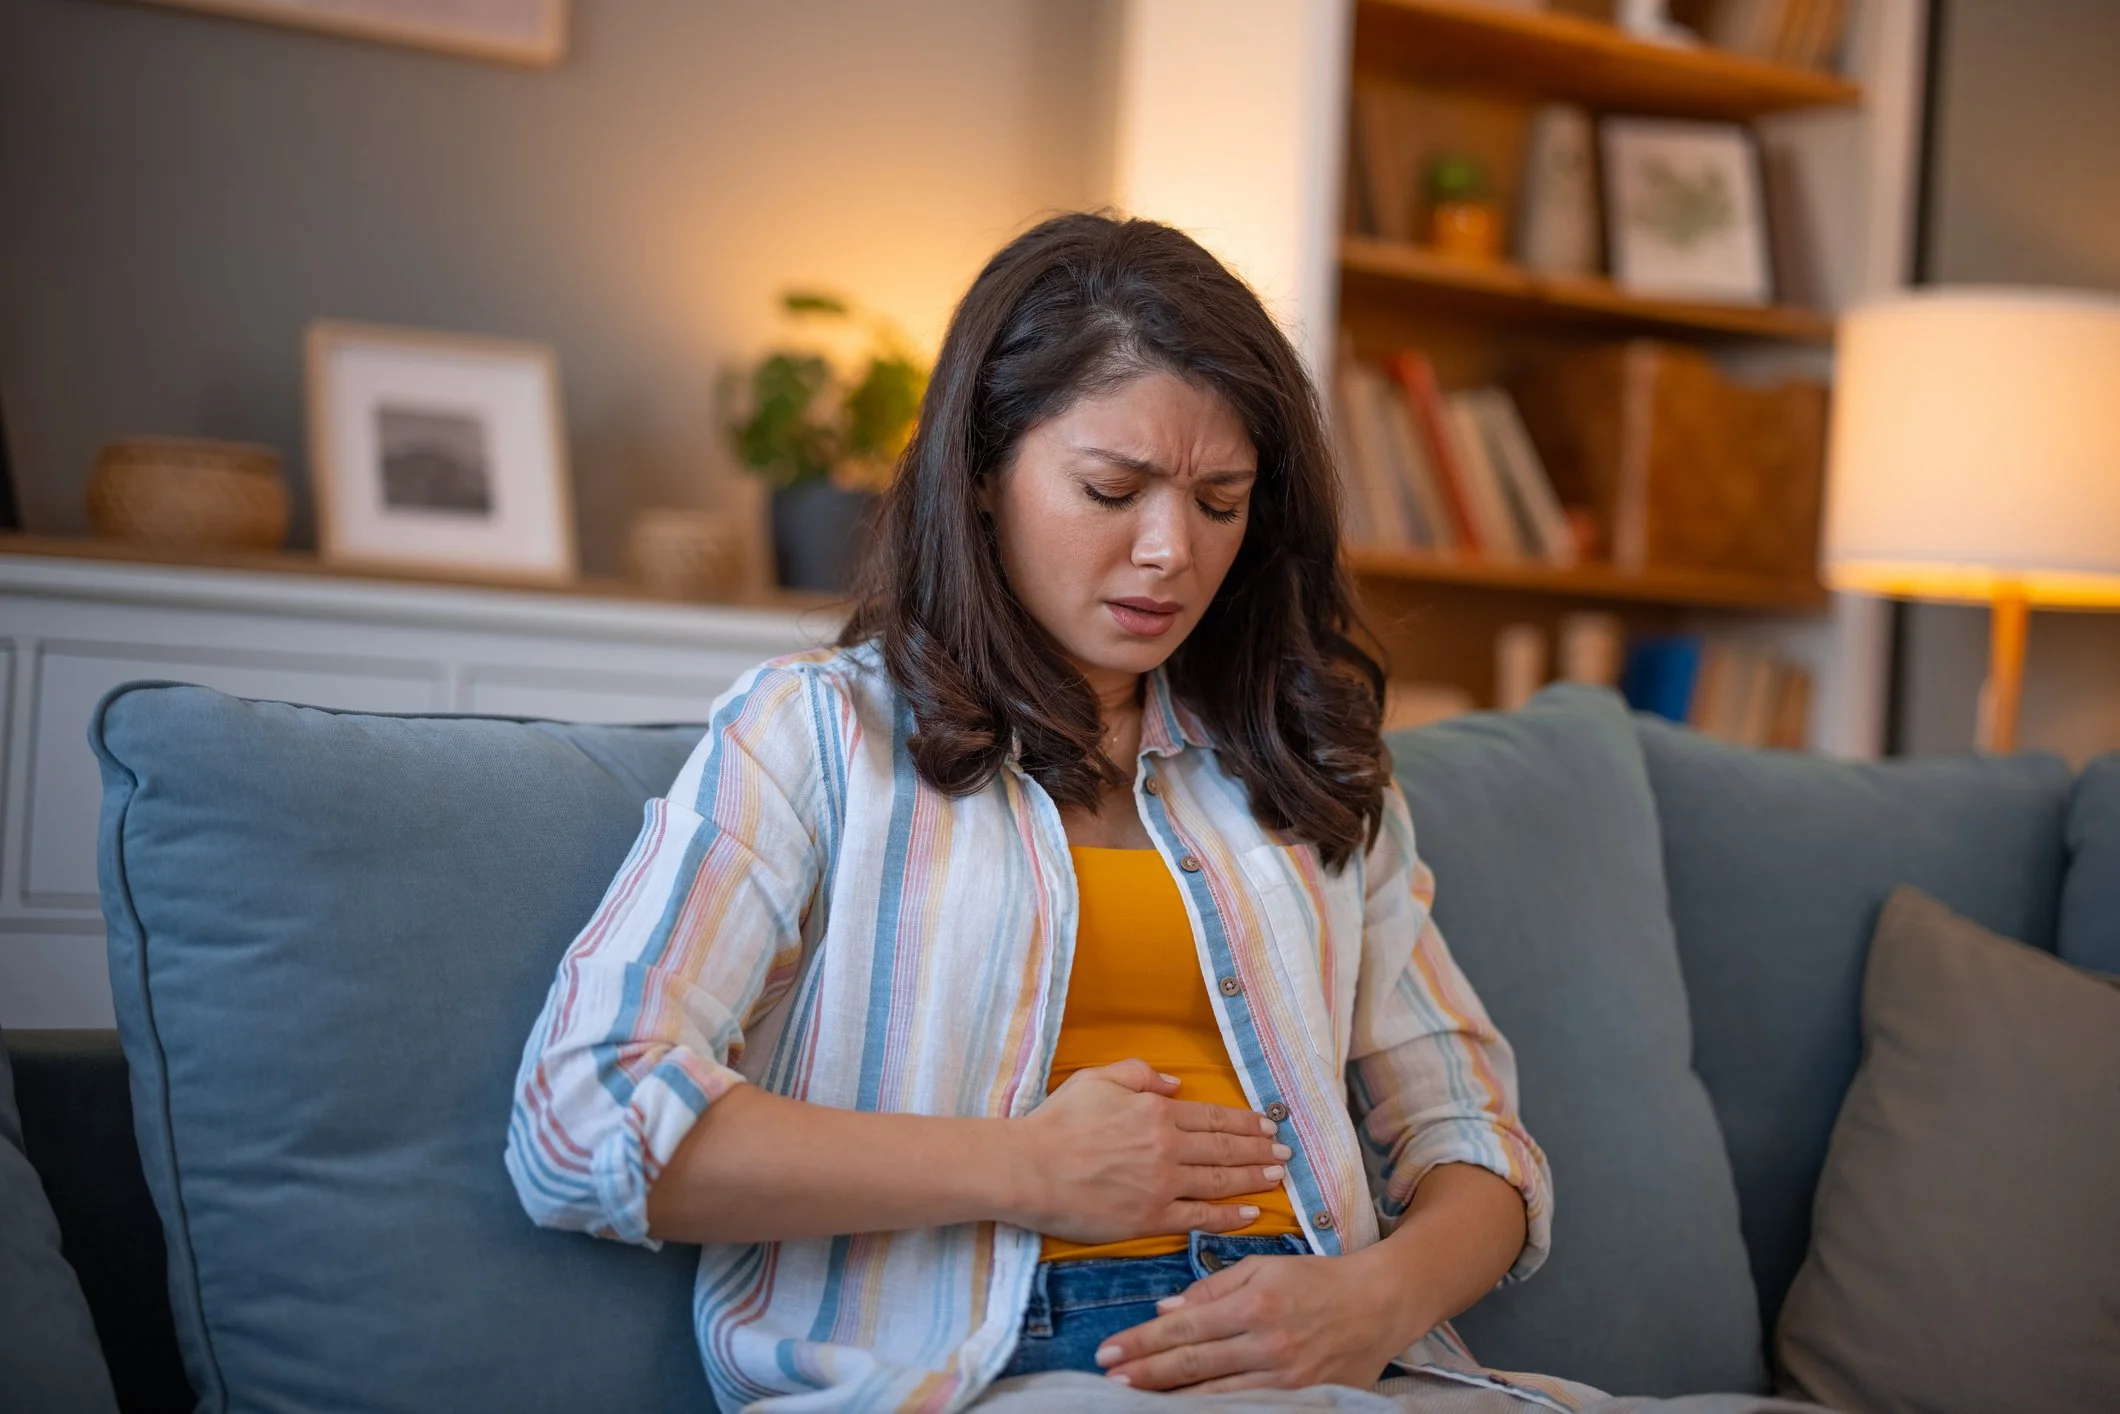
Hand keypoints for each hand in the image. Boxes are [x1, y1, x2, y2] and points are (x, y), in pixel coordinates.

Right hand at [1011, 1059, 1289, 1243]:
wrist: (1029, 1169)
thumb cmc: (1058, 1122)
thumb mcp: (1098, 1079)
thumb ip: (1141, 1075)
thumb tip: (1175, 1083)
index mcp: (1156, 1112)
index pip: (1213, 1117)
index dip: (1245, 1122)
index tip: (1267, 1125)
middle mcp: (1167, 1148)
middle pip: (1225, 1148)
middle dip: (1259, 1150)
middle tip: (1284, 1153)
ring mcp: (1162, 1185)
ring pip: (1220, 1181)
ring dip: (1253, 1178)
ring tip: (1277, 1177)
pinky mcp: (1150, 1218)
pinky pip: (1199, 1217)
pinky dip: (1228, 1216)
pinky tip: (1250, 1213)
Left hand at [1095, 1250, 1413, 1393]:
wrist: (1381, 1304)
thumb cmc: (1318, 1279)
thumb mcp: (1264, 1266)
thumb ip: (1213, 1286)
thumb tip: (1165, 1308)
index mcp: (1254, 1303)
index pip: (1184, 1328)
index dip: (1142, 1341)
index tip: (1108, 1351)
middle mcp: (1267, 1343)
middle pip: (1192, 1365)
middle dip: (1144, 1373)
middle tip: (1107, 1380)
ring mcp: (1284, 1377)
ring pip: (1214, 1394)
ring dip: (1169, 1398)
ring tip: (1132, 1400)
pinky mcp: (1300, 1398)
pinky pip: (1246, 1408)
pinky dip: (1212, 1410)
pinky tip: (1184, 1410)